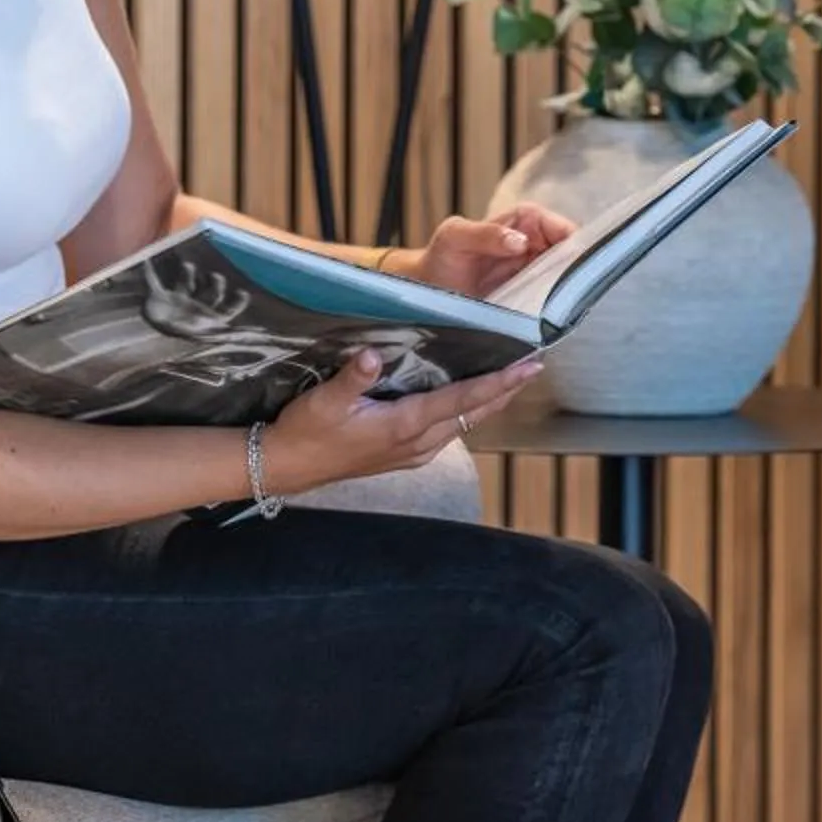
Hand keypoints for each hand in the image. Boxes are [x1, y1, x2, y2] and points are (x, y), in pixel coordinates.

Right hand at [140, 257, 250, 335]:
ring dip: (187, 274)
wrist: (151, 338)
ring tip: (188, 266)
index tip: (244, 292)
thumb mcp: (209, 331)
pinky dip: (149, 273)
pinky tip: (147, 260)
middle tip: (214, 276)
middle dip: (216, 283)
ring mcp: (176, 303)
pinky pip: (153, 283)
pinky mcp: (157, 299)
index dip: (236, 303)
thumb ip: (229, 329)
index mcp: (206, 318)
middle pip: (209, 294)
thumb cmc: (181, 334)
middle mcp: (193, 309)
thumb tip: (252, 325)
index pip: (226, 310)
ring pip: (186, 285)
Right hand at [263, 349, 543, 490]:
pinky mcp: (403, 455)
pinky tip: (468, 401)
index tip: (528, 367)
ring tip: (510, 379)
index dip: (498, 383)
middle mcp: (417, 443)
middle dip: (505, 390)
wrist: (286, 467)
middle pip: (474, 414)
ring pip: (464, 424)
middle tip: (534, 366)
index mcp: (405, 426)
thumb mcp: (324, 401)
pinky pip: (447, 431)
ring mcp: (413, 453)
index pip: (463, 400)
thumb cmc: (305, 432)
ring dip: (488, 402)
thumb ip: (353, 378)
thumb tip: (375, 354)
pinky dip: (466, 413)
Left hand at [395, 204, 576, 297]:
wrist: (427, 290)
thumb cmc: (439, 257)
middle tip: (572, 293)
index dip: (573, 243)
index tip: (577, 262)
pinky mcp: (531, 299)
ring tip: (561, 310)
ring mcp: (535, 273)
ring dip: (566, 295)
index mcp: (524, 220)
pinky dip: (555, 311)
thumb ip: (484, 234)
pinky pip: (552, 303)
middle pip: (571, 257)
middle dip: (576, 273)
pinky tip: (550, 320)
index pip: (562, 228)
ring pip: (566, 281)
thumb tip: (519, 241)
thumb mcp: (454, 237)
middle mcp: (535, 244)